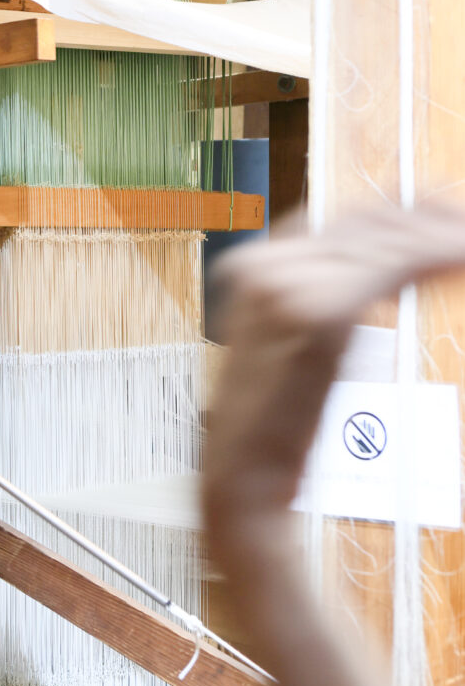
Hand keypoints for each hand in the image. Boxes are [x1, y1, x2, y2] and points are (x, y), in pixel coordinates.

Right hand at [203, 202, 464, 527]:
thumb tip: (382, 271)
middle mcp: (264, 264)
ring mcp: (287, 284)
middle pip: (368, 223)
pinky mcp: (319, 310)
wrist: (242, 472)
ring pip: (388, 242)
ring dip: (444, 241)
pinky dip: (440, 258)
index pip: (341, 220)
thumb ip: (322, 298)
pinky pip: (396, 269)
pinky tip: (464, 261)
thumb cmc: (268, 421)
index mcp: (249, 265)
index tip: (444, 219)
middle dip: (431, 222)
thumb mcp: (291, 343)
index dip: (401, 213)